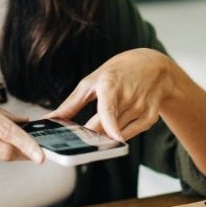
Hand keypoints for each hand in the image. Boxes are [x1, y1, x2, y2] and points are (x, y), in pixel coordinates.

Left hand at [46, 48, 176, 141]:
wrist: (155, 67)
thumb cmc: (119, 72)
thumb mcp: (92, 80)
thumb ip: (71, 103)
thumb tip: (50, 119)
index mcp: (110, 85)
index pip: (108, 110)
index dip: (108, 126)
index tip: (105, 138)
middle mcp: (128, 97)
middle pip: (106, 128)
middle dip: (92, 135)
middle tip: (81, 138)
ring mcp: (141, 109)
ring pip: (115, 134)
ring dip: (105, 134)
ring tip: (104, 120)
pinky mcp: (150, 119)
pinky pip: (129, 135)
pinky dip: (119, 133)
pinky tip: (119, 122)